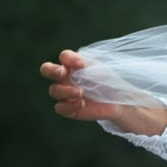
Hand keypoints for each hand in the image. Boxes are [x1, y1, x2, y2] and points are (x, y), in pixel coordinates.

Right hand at [39, 49, 166, 136]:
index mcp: (73, 65)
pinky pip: (59, 108)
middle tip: (63, 73)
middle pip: (47, 70)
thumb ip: (85, 64)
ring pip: (54, 90)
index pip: (63, 57)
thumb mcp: (99, 69)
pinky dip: (68, 106)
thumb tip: (73, 63)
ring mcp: (66, 93)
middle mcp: (66, 78)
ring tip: (80, 93)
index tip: (81, 64)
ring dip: (65, 91)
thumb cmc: (109, 82)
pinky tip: (81, 104)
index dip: (68, 58)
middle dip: (52, 70)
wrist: (119, 102)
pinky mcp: (69, 109)